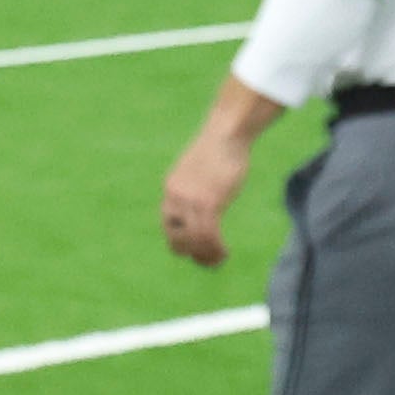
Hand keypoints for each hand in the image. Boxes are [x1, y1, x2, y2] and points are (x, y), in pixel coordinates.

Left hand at [161, 126, 253, 267]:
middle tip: (211, 260)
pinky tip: (224, 252)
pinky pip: (208, 235)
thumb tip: (202, 207)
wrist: (226, 134)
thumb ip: (195, 191)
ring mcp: (190, 200)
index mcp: (170, 191)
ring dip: (207, 255)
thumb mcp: (198, 173)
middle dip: (193, 254)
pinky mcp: (208, 201)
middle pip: (176, 239)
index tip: (198, 251)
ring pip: (194, 240)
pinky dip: (215, 249)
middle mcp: (175, 198)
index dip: (182, 244)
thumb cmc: (218, 152)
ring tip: (220, 258)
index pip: (168, 227)